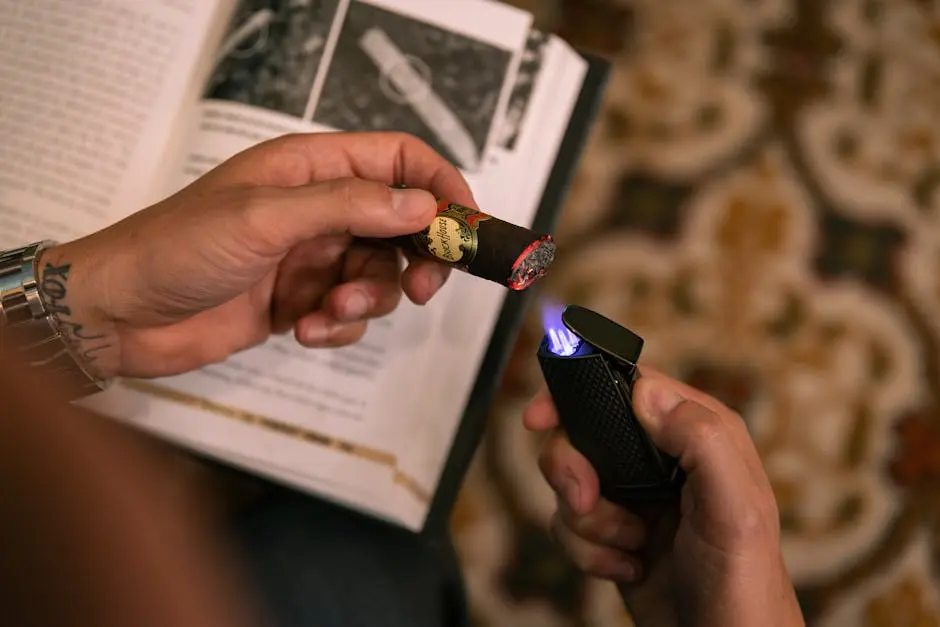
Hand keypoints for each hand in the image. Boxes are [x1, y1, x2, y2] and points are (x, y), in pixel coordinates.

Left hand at [39, 132, 473, 379]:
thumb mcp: (267, 218)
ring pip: (381, 275)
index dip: (441, 186)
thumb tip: (423, 202)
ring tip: (327, 311)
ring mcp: (312, 256)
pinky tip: (304, 330)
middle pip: (403, 225)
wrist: (121, 315)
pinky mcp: (302, 300)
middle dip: (416, 260)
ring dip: (367, 299)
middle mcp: (320, 209)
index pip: (400, 160)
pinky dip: (339, 325)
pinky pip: (350, 312)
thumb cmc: (179, 248)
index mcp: (313, 168)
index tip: (466, 229)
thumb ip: (350, 206)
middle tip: (422, 290)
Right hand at [523, 369, 804, 626]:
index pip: (626, 385)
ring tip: (629, 546)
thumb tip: (646, 391)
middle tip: (586, 499)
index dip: (577, 393)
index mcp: (696, 433)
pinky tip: (626, 567)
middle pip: (582, 432)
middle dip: (573, 470)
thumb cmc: (744, 584)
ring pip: (570, 480)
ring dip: (588, 522)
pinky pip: (569, 524)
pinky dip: (588, 551)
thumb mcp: (735, 508)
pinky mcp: (614, 531)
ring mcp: (635, 495)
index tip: (540, 416)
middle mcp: (662, 457)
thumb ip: (701, 440)